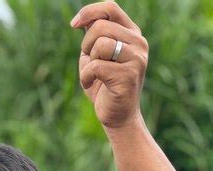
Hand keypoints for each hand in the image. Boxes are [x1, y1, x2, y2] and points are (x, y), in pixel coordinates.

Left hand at [71, 1, 147, 128]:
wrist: (117, 117)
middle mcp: (139, 43)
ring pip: (100, 44)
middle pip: (100, 27)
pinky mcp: (128, 76)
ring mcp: (136, 59)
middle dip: (86, 45)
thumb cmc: (104, 86)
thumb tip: (82, 19)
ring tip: (92, 75)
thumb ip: (93, 37)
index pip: (110, 8)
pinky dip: (86, 77)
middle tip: (89, 62)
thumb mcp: (96, 56)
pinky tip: (90, 85)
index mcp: (132, 34)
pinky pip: (96, 66)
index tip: (73, 25)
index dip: (89, 12)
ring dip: (87, 62)